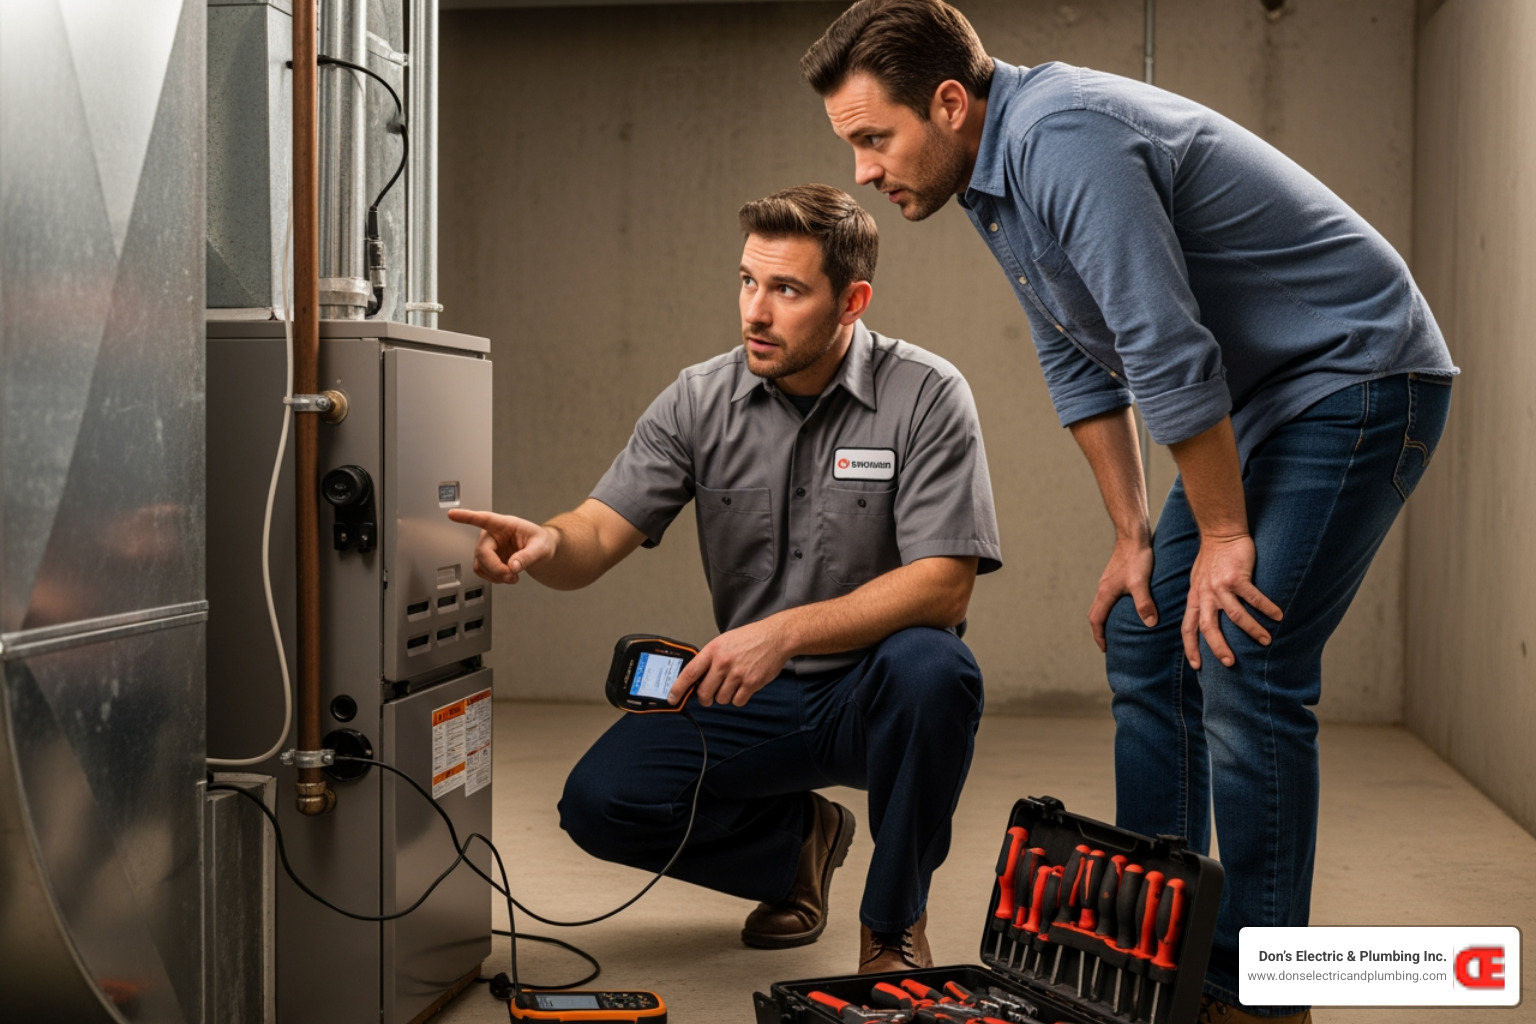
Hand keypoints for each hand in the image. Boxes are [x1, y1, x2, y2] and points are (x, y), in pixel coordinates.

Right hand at [446, 508, 556, 583]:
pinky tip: (506, 577)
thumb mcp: (541, 548)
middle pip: (482, 551)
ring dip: (495, 575)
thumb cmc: (541, 543)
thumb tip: (513, 566)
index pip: (484, 519)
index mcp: (504, 524)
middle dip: (495, 568)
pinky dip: (494, 578)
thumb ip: (528, 556)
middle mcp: (492, 534)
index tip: (452, 514)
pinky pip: (482, 571)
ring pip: (479, 564)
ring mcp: (488, 548)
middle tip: (512, 576)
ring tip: (513, 577)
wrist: (541, 552)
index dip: (467, 517)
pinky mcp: (488, 560)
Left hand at [670, 619, 791, 707]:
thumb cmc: (750, 638)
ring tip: (732, 684)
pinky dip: (738, 698)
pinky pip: (737, 702)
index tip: (672, 697)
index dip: (678, 688)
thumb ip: (710, 658)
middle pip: (704, 693)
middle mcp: (723, 662)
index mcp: (714, 650)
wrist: (776, 637)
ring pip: (721, 699)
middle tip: (708, 696)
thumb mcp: (724, 641)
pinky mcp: (751, 683)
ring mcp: (738, 674)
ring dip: (724, 696)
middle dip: (704, 698)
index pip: (690, 673)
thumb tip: (697, 679)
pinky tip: (743, 687)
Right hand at [1089, 536, 1156, 651]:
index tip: (1105, 648)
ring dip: (1106, 619)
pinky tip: (1126, 609)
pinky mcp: (1115, 577)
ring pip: (1102, 605)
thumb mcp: (1141, 583)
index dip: (1099, 636)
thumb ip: (1144, 604)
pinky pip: (1109, 598)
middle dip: (1100, 630)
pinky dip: (1112, 608)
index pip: (1096, 620)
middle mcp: (1103, 589)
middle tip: (1109, 643)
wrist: (1133, 535)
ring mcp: (1108, 582)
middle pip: (1096, 614)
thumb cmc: (1136, 558)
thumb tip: (1150, 624)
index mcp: (1105, 593)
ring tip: (1117, 630)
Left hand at [1181, 532, 1282, 668]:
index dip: (1191, 647)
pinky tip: (1279, 616)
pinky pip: (1254, 598)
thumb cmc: (1211, 558)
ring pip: (1236, 616)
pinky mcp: (1237, 577)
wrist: (1220, 532)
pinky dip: (1267, 608)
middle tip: (1230, 663)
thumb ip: (1201, 599)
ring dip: (1252, 630)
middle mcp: (1205, 594)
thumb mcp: (1197, 581)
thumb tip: (1205, 619)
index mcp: (1195, 597)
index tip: (1197, 666)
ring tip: (1266, 640)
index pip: (1188, 628)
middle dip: (1218, 648)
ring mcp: (1221, 586)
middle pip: (1208, 628)